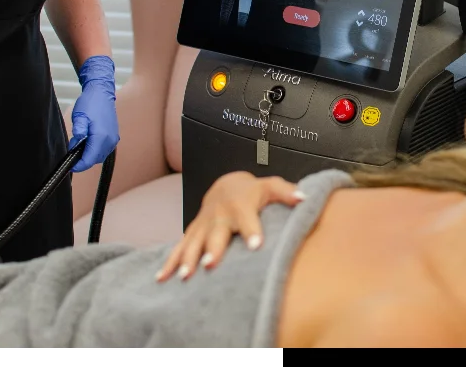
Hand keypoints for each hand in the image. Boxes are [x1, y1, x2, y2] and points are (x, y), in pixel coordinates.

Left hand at [69, 55, 119, 172]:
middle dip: (83, 158)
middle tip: (72, 147)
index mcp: (101, 136)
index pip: (90, 159)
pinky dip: (95, 150)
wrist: (102, 93)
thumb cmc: (91, 102)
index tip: (70, 166)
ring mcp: (113, 139)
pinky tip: (87, 141)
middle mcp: (110, 140)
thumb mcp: (80, 115)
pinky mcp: (114, 137)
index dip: (79, 165)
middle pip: (95, 159)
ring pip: (100, 156)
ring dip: (89, 154)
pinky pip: (104, 150)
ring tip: (79, 143)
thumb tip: (76, 144)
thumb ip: (79, 130)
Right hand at [156, 171, 304, 281]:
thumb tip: (304, 198)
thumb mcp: (270, 187)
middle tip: (210, 264)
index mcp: (241, 206)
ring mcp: (203, 226)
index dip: (252, 231)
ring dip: (187, 259)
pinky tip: (162, 279)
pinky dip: (169, 262)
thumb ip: (287, 192)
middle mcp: (219, 217)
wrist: (225, 186)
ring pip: (193, 242)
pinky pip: (178, 247)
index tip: (256, 246)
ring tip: (185, 277)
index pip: (248, 219)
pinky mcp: (193, 233)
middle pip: (216, 234)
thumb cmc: (252, 191)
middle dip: (212, 249)